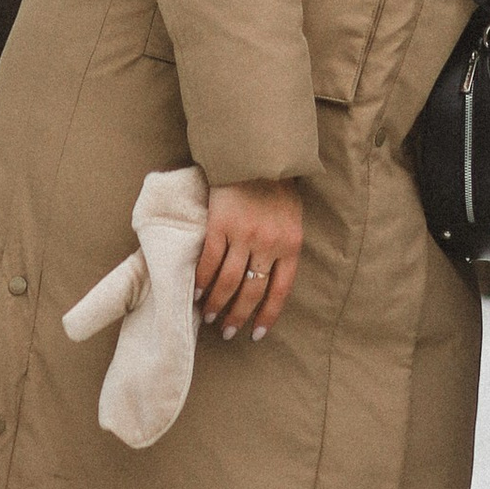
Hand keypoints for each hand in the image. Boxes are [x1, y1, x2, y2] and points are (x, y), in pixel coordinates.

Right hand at [196, 179, 303, 339]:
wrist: (256, 154)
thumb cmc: (276, 187)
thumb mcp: (292, 219)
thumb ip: (283, 247)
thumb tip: (270, 279)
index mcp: (291, 244)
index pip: (280, 290)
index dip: (267, 315)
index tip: (257, 334)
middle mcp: (268, 243)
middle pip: (251, 290)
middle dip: (238, 316)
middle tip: (227, 332)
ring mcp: (243, 234)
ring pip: (228, 281)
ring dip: (217, 303)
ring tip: (209, 316)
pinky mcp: (219, 224)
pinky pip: (209, 260)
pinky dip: (202, 280)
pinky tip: (197, 292)